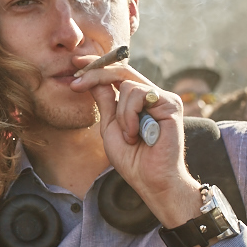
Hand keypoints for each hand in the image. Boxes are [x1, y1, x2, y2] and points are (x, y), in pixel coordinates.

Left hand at [73, 59, 201, 227]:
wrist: (151, 180)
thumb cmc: (132, 159)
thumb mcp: (110, 127)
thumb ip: (106, 102)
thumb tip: (94, 79)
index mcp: (138, 101)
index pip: (118, 75)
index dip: (97, 67)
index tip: (75, 66)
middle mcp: (152, 96)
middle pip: (122, 71)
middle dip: (97, 73)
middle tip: (76, 82)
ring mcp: (163, 99)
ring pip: (128, 85)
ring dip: (120, 114)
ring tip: (129, 136)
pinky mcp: (171, 104)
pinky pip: (140, 94)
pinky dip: (130, 115)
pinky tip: (136, 134)